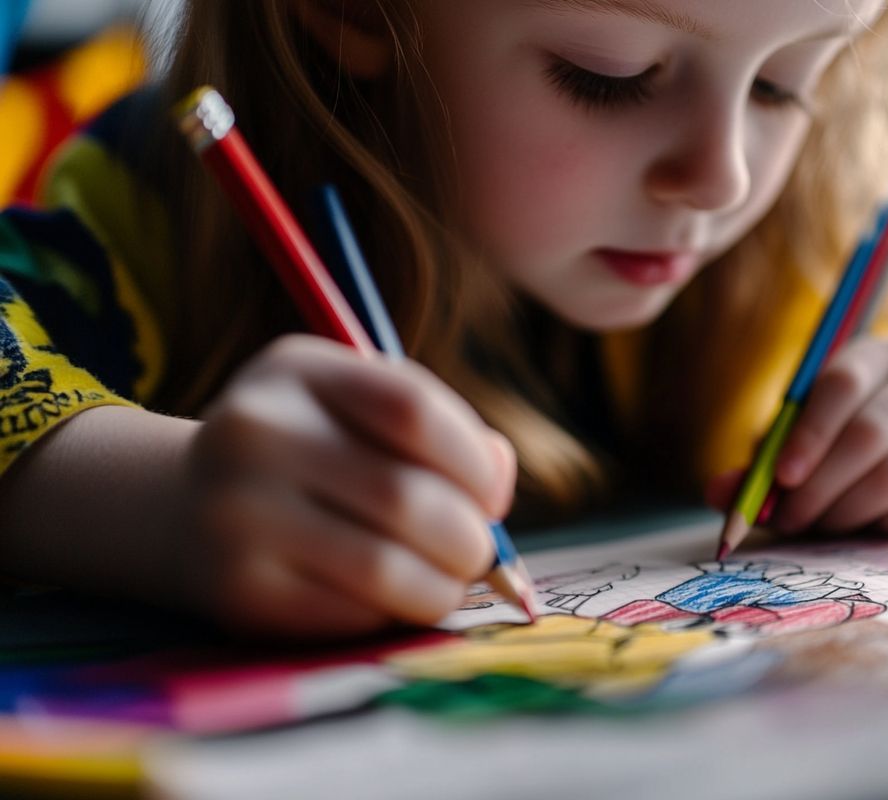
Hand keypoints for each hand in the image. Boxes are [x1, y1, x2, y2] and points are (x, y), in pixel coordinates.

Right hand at [182, 335, 514, 636]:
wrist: (188, 506)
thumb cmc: (312, 451)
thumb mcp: (362, 411)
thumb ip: (443, 431)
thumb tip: (498, 481)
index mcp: (297, 369)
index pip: (412, 410)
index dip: (473, 462)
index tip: (492, 495)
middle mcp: (254, 432)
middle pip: (405, 497)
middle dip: (469, 539)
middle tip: (479, 554)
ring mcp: (236, 514)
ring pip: (383, 569)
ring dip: (442, 586)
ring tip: (449, 581)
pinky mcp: (237, 591)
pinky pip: (350, 615)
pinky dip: (392, 612)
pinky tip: (391, 598)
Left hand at [707, 333, 887, 533]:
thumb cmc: (838, 444)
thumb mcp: (797, 443)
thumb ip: (760, 466)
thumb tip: (720, 494)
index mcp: (879, 354)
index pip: (843, 383)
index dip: (809, 433)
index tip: (781, 477)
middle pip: (870, 431)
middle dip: (822, 484)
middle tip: (791, 517)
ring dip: (849, 510)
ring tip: (822, 525)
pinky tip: (868, 527)